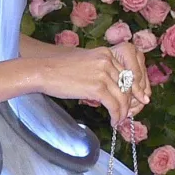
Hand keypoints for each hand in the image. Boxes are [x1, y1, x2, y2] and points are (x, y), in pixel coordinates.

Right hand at [31, 40, 149, 120]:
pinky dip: (116, 115)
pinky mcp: (98, 88)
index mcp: (106, 54)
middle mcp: (108, 61)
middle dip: (128, 102)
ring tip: (118, 120)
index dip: (130, 90)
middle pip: (127, 85)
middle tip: (126, 114)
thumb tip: (110, 88)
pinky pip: (114, 105)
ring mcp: (104, 74)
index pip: (126, 74)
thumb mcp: (85, 63)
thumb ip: (100, 70)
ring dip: (123, 112)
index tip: (129, 101)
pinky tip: (113, 121)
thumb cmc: (59, 69)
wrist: (44, 71)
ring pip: (123, 97)